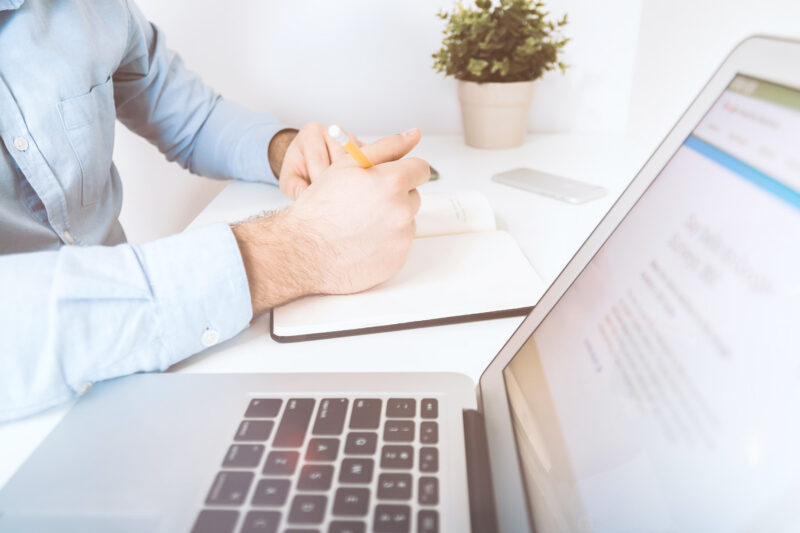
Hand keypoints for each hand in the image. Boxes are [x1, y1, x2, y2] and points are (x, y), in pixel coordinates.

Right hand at [233, 128, 427, 314]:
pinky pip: (399, 245)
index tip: (391, 177)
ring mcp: (401, 239)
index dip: (404, 171)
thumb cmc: (320, 207)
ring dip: (391, 219)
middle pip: (413, 196)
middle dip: (395, 196)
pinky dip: (385, 242)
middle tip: (364, 202)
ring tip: (360, 223)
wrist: (303, 251)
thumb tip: (414, 134)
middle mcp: (402, 211)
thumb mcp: (347, 165)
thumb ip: (386, 147)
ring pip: (406, 221)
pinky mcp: (397, 260)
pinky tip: (361, 241)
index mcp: (392, 182)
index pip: (420, 169)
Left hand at [276, 122, 360, 199]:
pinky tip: (355, 190)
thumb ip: (292, 186)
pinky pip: (368, 163)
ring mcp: (351, 138)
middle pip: (340, 158)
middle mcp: (333, 130)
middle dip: (336, 181)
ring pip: (357, 161)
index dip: (319, 180)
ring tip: (344, 196)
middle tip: (333, 200)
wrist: (310, 160)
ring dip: (352, 180)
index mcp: (311, 132)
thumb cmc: (299, 169)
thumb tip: (303, 194)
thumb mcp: (288, 178)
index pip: (318, 157)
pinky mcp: (364, 147)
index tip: (318, 198)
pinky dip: (363, 177)